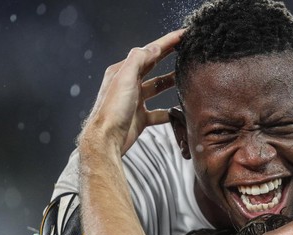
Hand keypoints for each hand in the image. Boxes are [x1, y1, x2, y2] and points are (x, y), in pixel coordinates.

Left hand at [79, 29, 183, 154]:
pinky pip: (159, 112)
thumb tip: (154, 47)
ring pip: (156, 88)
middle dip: (168, 56)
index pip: (148, 52)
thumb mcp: (125, 78)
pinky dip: (170, 111)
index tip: (183, 34)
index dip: (166, 42)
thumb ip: (139, 59)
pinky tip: (179, 110)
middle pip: (152, 66)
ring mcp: (135, 102)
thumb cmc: (112, 110)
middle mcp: (128, 84)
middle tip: (185, 48)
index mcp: (122, 71)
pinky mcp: (140, 118)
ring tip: (185, 75)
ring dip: (170, 82)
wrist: (107, 141)